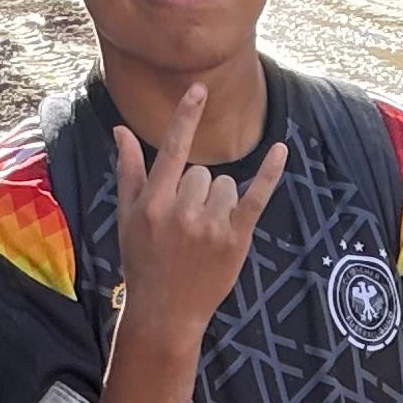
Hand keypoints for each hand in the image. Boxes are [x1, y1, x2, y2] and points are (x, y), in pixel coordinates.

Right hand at [111, 83, 290, 346]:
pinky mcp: (236, 239)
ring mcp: (211, 227)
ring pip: (225, 185)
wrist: (165, 312)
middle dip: (196, 192)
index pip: (172, 150)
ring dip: (219, 201)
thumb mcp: (127, 217)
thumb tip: (121, 130)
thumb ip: (129, 170)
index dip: (186, 118)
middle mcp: (181, 212)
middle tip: (184, 226)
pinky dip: (270, 173)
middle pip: (202, 172)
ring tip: (203, 233)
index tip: (199, 89)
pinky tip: (281, 150)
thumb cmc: (142, 261)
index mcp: (152, 204)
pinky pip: (256, 197)